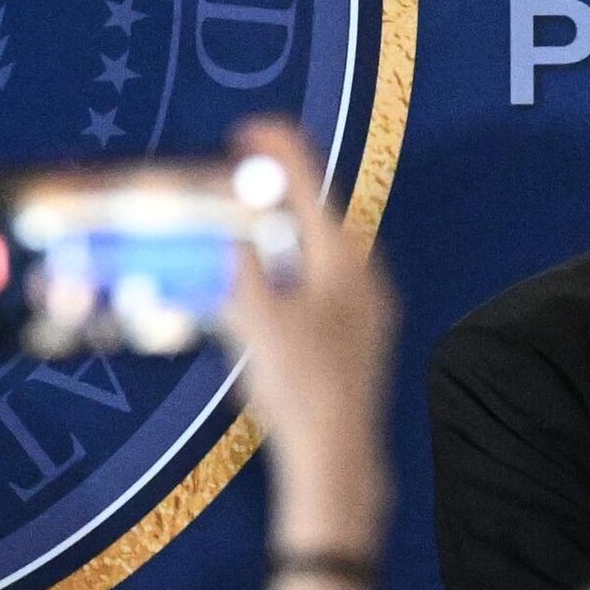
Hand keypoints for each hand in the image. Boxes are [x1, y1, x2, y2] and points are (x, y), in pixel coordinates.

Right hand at [219, 120, 398, 589]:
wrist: (336, 458)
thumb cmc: (299, 389)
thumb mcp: (255, 319)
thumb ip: (239, 266)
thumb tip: (226, 228)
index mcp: (342, 261)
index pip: (308, 185)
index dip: (276, 150)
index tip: (244, 131)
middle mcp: (362, 276)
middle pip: (313, 214)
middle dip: (271, 192)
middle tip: (232, 179)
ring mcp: (363, 307)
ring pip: (314, 250)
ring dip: (275, 234)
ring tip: (236, 229)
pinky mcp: (355, 336)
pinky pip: (315, 281)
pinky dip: (284, 269)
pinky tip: (257, 290)